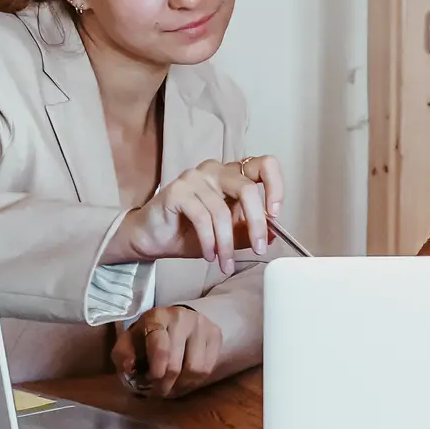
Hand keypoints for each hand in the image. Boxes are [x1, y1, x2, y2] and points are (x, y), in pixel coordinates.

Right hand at [105, 155, 284, 273]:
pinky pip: (202, 217)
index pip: (264, 165)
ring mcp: (195, 178)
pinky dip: (209, 241)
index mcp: (232, 174)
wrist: (153, 238)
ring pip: (222, 211)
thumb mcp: (228, 234)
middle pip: (247, 189)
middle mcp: (215, 170)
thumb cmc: (189, 232)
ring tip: (225, 263)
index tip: (275, 214)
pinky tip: (209, 255)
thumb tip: (274, 235)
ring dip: (227, 244)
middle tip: (259, 248)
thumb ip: (248, 231)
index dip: (276, 186)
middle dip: (256, 224)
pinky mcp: (177, 191)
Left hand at [113, 306, 222, 398]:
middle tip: (160, 392)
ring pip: (196, 368)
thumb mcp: (129, 341)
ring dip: (182, 385)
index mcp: (156, 317)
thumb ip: (123, 354)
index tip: (151, 384)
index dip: (156, 372)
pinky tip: (185, 380)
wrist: (176, 319)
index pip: (160, 349)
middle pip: (177, 364)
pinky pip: (208, 367)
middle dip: (166, 385)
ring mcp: (201, 325)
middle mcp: (181, 317)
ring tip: (173, 388)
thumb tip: (129, 367)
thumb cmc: (149, 334)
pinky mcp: (215, 334)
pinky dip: (195, 381)